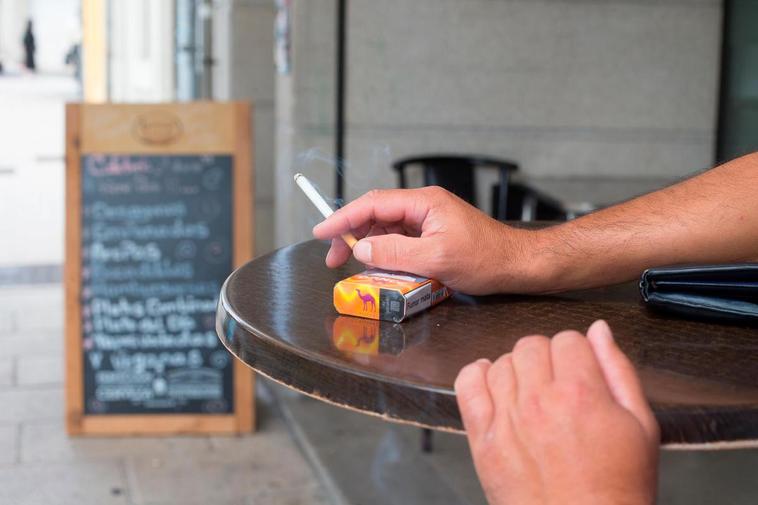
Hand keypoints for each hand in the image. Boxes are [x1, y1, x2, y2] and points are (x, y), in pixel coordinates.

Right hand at [312, 186, 545, 294]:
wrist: (517, 265)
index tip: (321, 232)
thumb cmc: (485, 259)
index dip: (343, 218)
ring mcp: (428, 220)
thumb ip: (396, 253)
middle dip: (352, 234)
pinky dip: (385, 252)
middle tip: (335, 259)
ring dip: (368, 246)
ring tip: (354, 267)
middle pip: (375, 214)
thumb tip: (363, 249)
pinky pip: (400, 240)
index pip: (373, 204)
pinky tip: (379, 267)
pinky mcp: (433, 235)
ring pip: (386, 228)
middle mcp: (423, 206)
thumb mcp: (436, 259)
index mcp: (424, 202)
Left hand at [454, 320, 659, 504]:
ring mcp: (506, 418)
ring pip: (501, 362)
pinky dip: (477, 375)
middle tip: (559, 384)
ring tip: (532, 392)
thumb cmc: (617, 486)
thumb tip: (599, 329)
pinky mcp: (482, 438)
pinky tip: (493, 383)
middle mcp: (538, 399)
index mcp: (580, 392)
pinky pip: (467, 385)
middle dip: (548, 357)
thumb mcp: (641, 426)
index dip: (578, 353)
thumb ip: (618, 370)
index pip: (568, 339)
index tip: (581, 371)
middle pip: (531, 345)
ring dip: (517, 369)